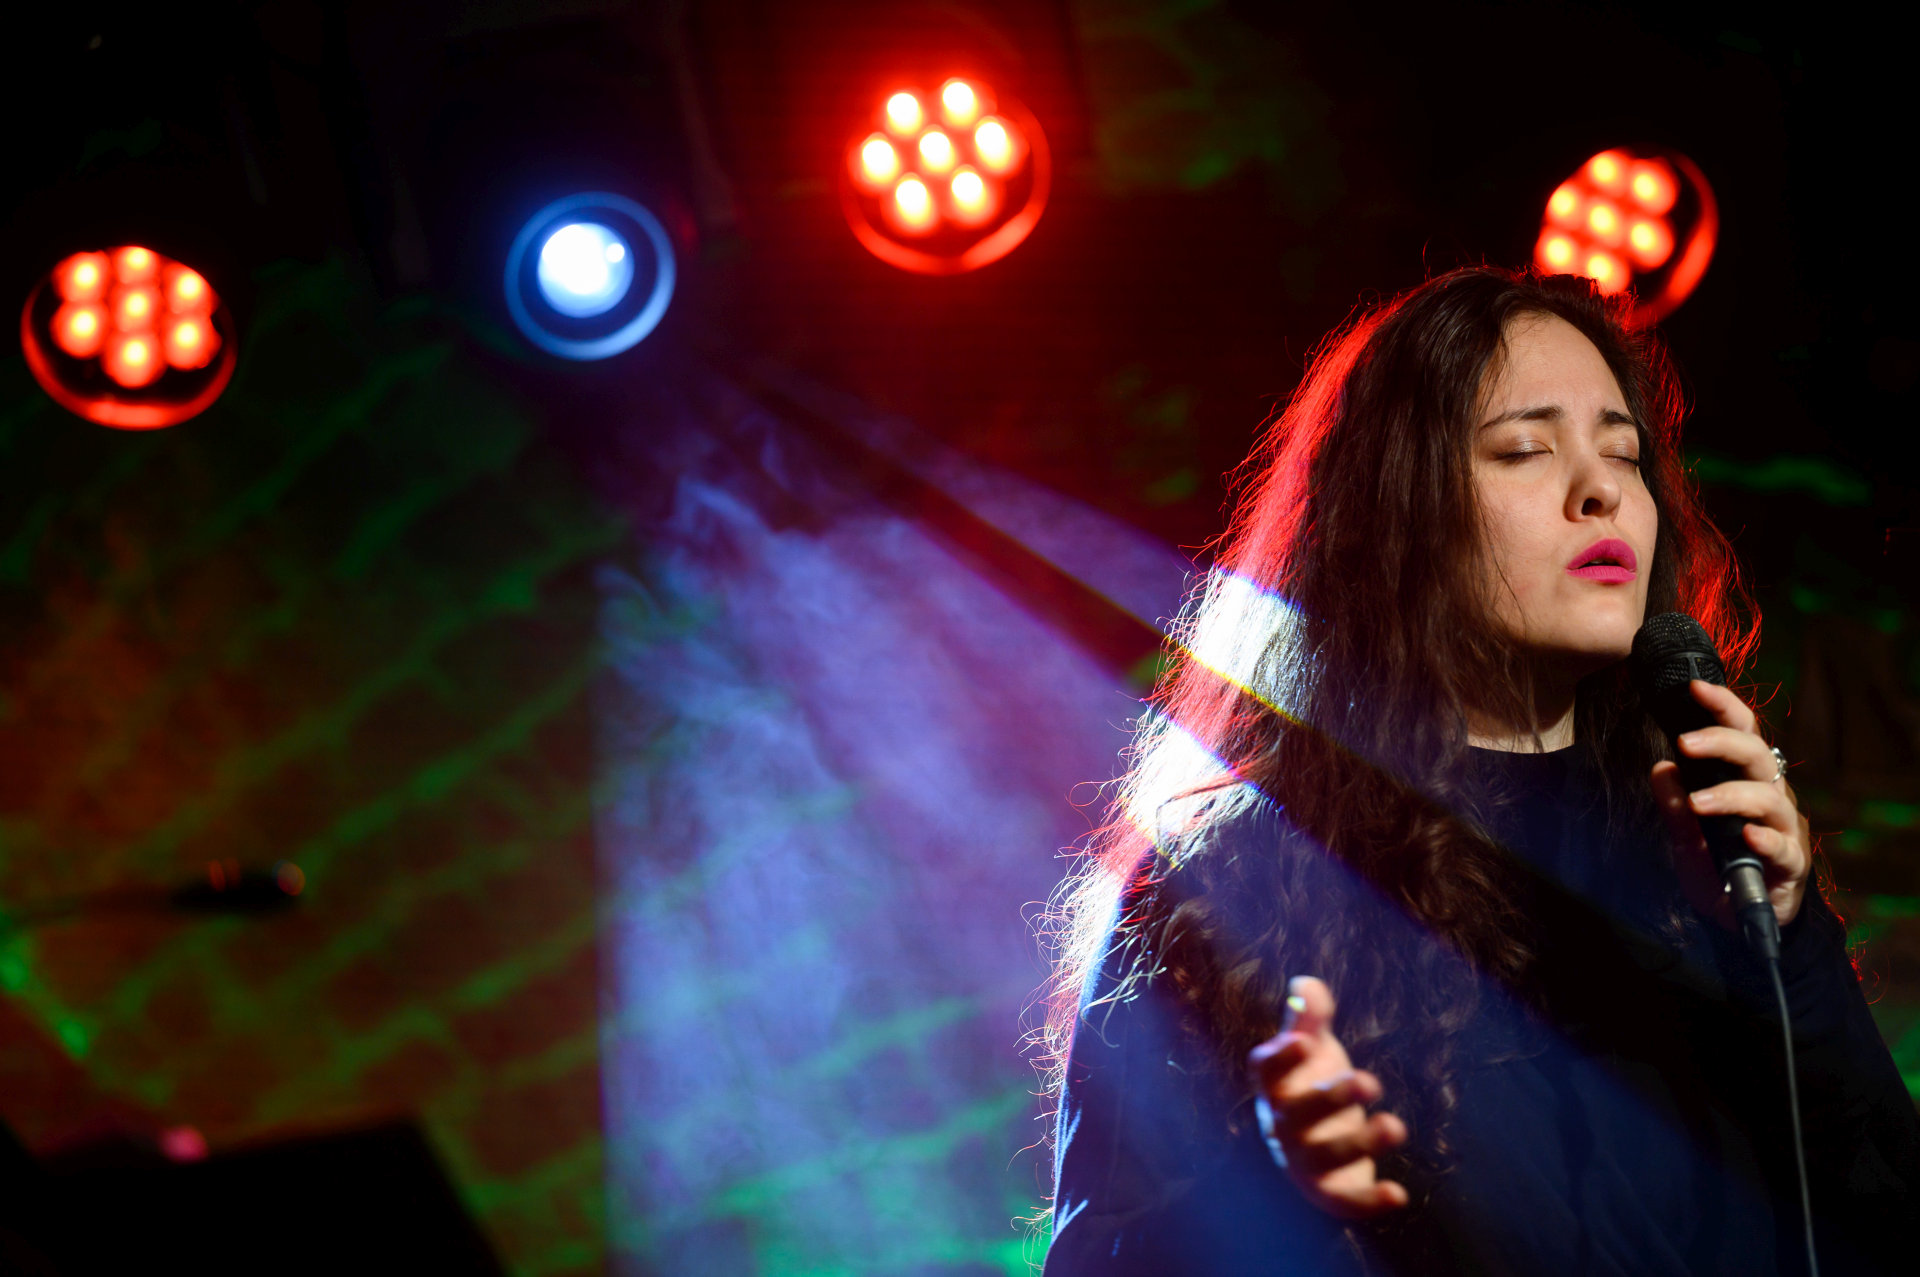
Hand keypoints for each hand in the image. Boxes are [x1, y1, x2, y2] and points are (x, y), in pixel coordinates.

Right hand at [1248, 975, 1408, 1219]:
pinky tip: (1398, 1194)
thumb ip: (1308, 1016)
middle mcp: (1282, 1125)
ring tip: (1395, 1126)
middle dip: (1330, 1099)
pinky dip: (1368, 1202)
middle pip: (1296, 1115)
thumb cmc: (1310, 1086)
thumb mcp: (1312, 1049)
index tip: (1304, 1042)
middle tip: (1368, 1081)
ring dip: (1359, 1144)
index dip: (1282, 1059)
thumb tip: (1306, 984)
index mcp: (1274, 1085)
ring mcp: (1302, 1161)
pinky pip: (1343, 1201)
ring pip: (1323, 1157)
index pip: (1267, 1070)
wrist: (1315, 1147)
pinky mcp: (1328, 1192)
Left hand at [1649, 679, 1812, 929]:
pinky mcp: (1792, 864)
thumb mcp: (1683, 838)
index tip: (1695, 687)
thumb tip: (1661, 767)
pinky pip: (1783, 846)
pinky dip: (1765, 839)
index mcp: (1746, 780)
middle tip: (1685, 743)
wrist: (1738, 920)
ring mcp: (1784, 829)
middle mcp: (1771, 796)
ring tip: (1698, 804)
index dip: (1724, 706)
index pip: (1741, 733)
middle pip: (1758, 755)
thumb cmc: (1716, 868)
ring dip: (1731, 795)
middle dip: (1722, 742)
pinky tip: (1748, 837)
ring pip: (1770, 797)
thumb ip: (1672, 806)